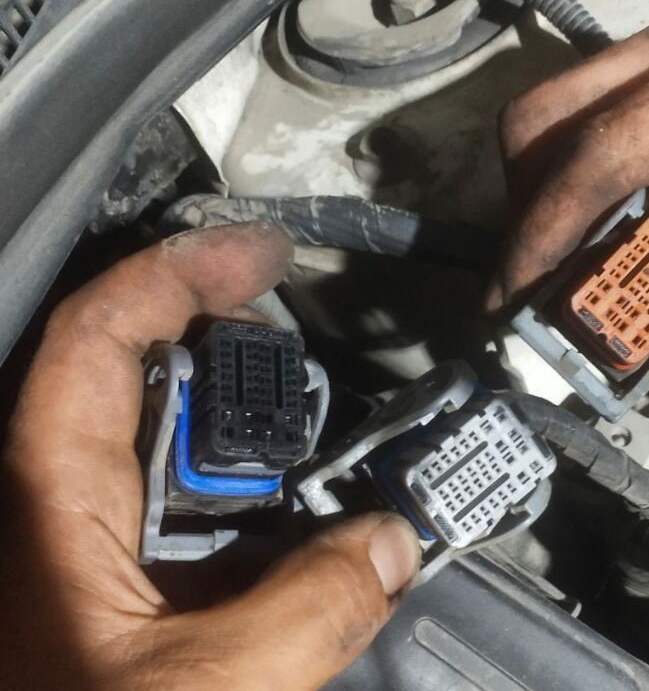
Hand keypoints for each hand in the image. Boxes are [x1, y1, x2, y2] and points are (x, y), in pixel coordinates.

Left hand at [0, 224, 420, 690]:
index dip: (181, 272)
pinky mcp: (110, 603)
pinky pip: (187, 533)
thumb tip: (393, 545)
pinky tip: (299, 550)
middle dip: (223, 352)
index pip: (100, 334)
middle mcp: (52, 511)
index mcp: (42, 501)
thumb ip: (312, 610)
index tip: (263, 251)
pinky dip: (252, 523)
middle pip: (135, 381)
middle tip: (302, 353)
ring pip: (168, 464)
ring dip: (249, 451)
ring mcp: (82, 557)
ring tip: (323, 453)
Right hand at [495, 0, 648, 387]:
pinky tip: (620, 220)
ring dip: (549, 188)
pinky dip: (584, 170)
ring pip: (557, 105)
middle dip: (525, 208)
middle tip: (543, 279)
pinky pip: (592, 107)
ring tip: (574, 260)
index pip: (603, 154)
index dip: (546, 235)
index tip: (516, 299)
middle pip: (544, 114)